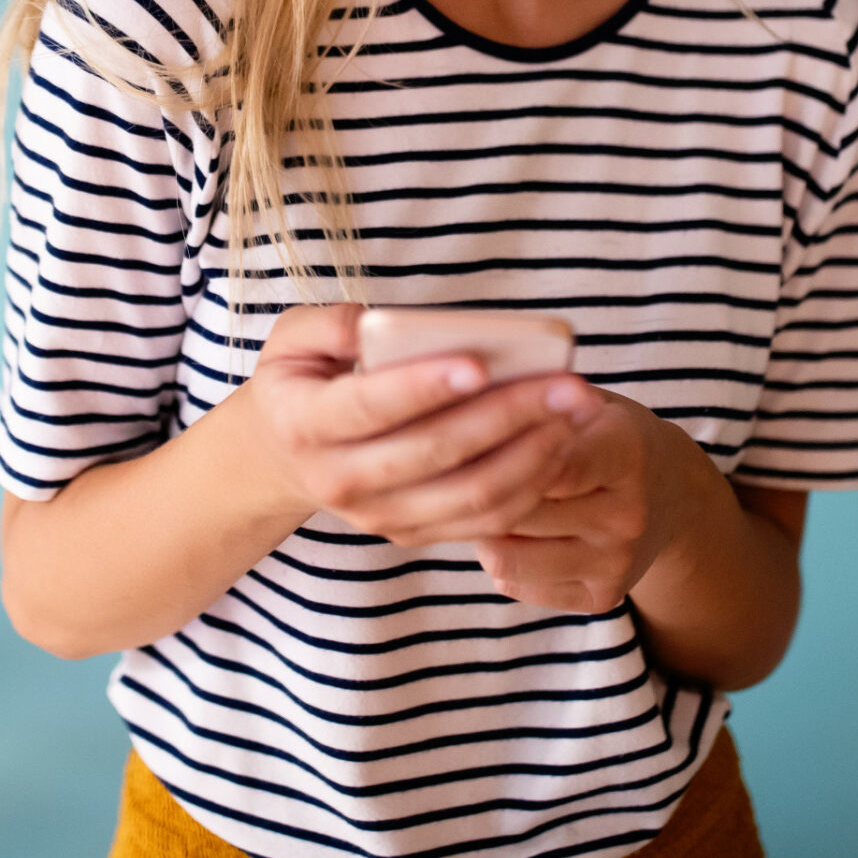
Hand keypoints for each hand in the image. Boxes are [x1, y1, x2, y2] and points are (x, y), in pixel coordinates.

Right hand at [239, 304, 599, 545]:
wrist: (282, 457)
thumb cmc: (299, 380)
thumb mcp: (290, 339)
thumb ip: (328, 323)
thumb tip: (376, 324)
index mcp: (304, 423)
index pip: (370, 406)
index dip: (424, 387)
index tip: (480, 363)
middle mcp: (339, 480)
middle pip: (436, 453)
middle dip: (509, 416)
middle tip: (567, 383)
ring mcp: (379, 515)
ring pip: (470, 496)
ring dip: (533, 455)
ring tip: (576, 412)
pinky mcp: (412, 533)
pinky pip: (482, 522)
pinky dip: (529, 486)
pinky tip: (561, 444)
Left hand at [472, 392, 702, 613]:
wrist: (673, 494)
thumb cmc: (607, 435)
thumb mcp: (588, 402)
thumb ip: (537, 401)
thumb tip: (460, 395)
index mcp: (626, 451)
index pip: (552, 459)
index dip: (501, 452)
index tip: (468, 440)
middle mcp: (628, 513)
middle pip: (520, 510)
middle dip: (478, 491)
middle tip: (457, 473)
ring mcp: (617, 561)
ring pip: (507, 557)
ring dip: (481, 531)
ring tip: (483, 503)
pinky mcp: (602, 597)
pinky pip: (515, 586)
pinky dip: (500, 559)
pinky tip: (511, 533)